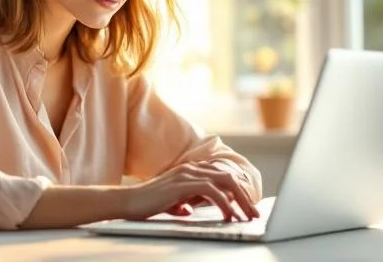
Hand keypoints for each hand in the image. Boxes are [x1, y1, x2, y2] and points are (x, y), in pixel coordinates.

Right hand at [123, 161, 259, 221]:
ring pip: (225, 182)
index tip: (247, 206)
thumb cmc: (146, 203)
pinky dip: (225, 203)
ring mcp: (187, 174)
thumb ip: (182, 202)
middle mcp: (191, 168)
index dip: (237, 191)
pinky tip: (229, 215)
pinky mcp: (183, 184)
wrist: (127, 201)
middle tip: (254, 212)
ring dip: (240, 200)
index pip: (221, 176)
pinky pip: (212, 191)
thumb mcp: (170, 201)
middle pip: (228, 177)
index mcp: (189, 170)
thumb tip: (190, 210)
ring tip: (247, 215)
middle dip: (245, 195)